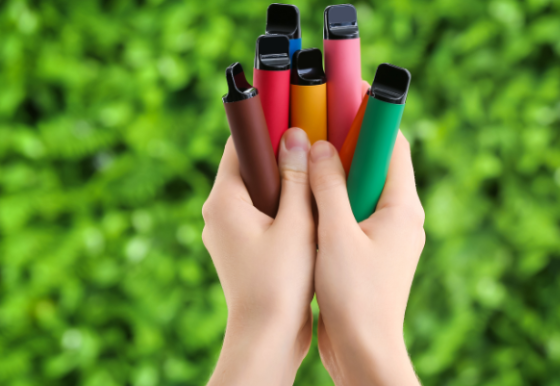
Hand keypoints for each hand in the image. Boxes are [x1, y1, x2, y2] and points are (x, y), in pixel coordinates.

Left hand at [202, 128, 314, 384]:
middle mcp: (219, 214)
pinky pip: (264, 214)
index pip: (239, 144)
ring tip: (318, 172)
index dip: (265, 121)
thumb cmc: (281, 283)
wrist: (267, 338)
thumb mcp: (296, 224)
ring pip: (260, 192)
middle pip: (250, 166)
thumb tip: (296, 135)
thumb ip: (297, 179)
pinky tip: (313, 207)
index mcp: (223, 201)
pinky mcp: (244, 249)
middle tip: (315, 138)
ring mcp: (230, 233)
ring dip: (287, 181)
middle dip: (282, 152)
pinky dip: (286, 206)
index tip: (292, 106)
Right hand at [308, 132, 424, 384]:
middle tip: (314, 120)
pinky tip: (303, 195)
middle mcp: (399, 217)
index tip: (348, 92)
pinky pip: (350, 212)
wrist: (363, 351)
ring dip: (334, 171)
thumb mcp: (337, 235)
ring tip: (303, 152)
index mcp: (402, 208)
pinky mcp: (367, 252)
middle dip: (346, 140)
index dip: (372, 115)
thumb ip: (328, 187)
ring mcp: (384, 235)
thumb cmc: (356, 297)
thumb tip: (317, 145)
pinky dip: (330, 199)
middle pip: (375, 164)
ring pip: (360, 189)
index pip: (393, 145)